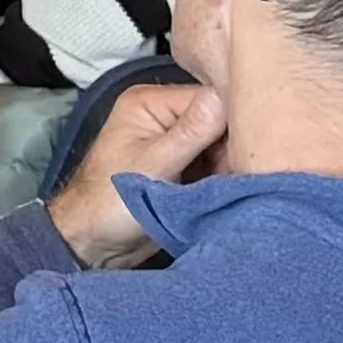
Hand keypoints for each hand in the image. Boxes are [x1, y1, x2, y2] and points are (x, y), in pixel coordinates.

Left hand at [43, 77, 228, 266]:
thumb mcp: (154, 165)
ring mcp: (174, 142)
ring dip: (229, 166)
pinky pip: (216, 166)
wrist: (94, 244)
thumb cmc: (109, 202)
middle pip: (219, 121)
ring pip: (222, 146)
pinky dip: (223, 178)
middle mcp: (164, 116)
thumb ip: (191, 133)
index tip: (247, 149)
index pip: (209, 98)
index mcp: (150, 102)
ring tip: (225, 187)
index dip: (232, 122)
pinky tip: (225, 192)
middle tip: (232, 174)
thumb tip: (221, 98)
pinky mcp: (184, 168)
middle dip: (231, 148)